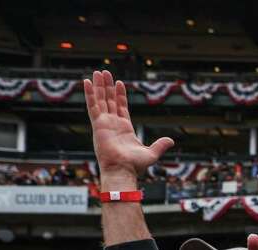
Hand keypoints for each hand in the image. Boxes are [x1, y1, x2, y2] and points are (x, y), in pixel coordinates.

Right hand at [83, 70, 173, 188]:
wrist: (123, 170)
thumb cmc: (135, 165)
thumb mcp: (152, 153)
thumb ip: (160, 145)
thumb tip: (171, 141)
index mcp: (124, 128)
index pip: (121, 107)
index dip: (120, 95)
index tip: (119, 83)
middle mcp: (113, 124)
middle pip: (109, 100)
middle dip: (107, 86)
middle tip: (104, 72)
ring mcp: (104, 123)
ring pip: (100, 100)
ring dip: (98, 86)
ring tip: (97, 72)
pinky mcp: (98, 124)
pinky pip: (92, 106)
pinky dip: (89, 94)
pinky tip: (86, 82)